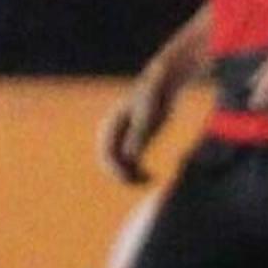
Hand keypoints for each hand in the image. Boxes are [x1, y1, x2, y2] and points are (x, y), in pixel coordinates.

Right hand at [97, 64, 186, 184]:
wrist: (160, 84)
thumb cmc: (156, 98)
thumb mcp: (150, 116)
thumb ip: (139, 135)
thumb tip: (130, 157)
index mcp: (112, 127)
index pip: (106, 154)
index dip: (116, 171)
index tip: (134, 181)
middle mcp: (111, 133)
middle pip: (108, 161)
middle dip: (122, 176)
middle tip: (143, 183)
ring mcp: (120, 138)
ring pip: (117, 164)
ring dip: (129, 176)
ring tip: (149, 180)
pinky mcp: (130, 140)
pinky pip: (126, 163)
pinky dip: (135, 172)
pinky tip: (150, 176)